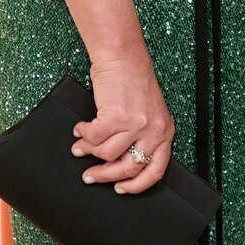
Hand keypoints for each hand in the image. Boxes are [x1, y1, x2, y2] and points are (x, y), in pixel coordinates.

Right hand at [73, 55, 174, 194]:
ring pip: (106, 154)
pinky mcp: (116, 117)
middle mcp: (153, 130)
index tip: (122, 189)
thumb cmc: (134, 79)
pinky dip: (83, 135)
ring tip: (80, 145)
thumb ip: (141, 136)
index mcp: (164, 131)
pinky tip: (80, 129)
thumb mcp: (148, 112)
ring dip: (88, 151)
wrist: (122, 55)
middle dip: (105, 175)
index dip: (136, 185)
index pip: (155, 170)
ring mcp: (135, 124)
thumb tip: (118, 162)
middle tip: (91, 175)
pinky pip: (94, 137)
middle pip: (128, 167)